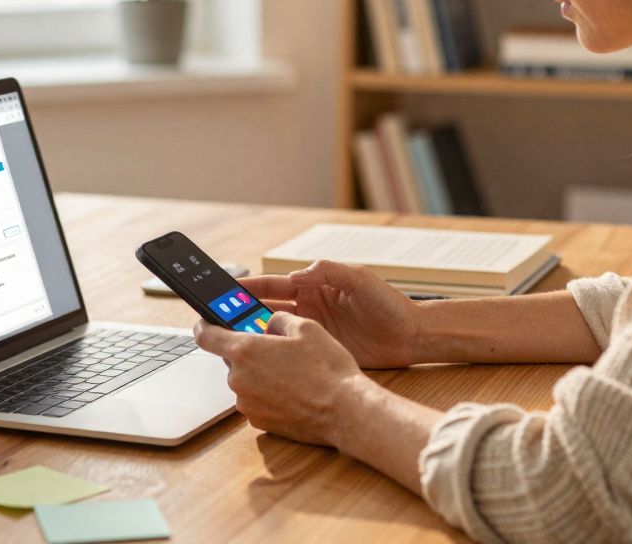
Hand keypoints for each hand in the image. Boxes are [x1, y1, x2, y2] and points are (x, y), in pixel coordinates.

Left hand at [193, 312, 374, 446]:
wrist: (344, 410)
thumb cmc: (327, 368)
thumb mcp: (306, 327)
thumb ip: (278, 320)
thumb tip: (269, 323)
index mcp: (245, 350)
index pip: (206, 336)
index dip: (203, 325)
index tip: (204, 321)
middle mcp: (239, 378)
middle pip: (233, 360)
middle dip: (251, 353)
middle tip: (277, 350)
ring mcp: (247, 403)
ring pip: (246, 381)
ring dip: (261, 375)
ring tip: (293, 374)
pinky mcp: (259, 422)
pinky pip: (256, 401)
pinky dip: (268, 395)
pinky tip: (294, 392)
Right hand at [239, 260, 421, 367]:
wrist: (413, 337)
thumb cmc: (390, 304)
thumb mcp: (360, 280)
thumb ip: (329, 271)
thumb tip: (297, 273)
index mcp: (314, 285)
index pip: (274, 285)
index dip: (249, 287)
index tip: (225, 291)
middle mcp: (309, 307)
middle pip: (266, 308)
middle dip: (241, 312)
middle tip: (218, 318)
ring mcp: (313, 330)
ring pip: (273, 331)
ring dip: (253, 333)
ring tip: (230, 339)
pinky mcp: (320, 350)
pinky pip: (290, 351)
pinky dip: (272, 354)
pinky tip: (258, 359)